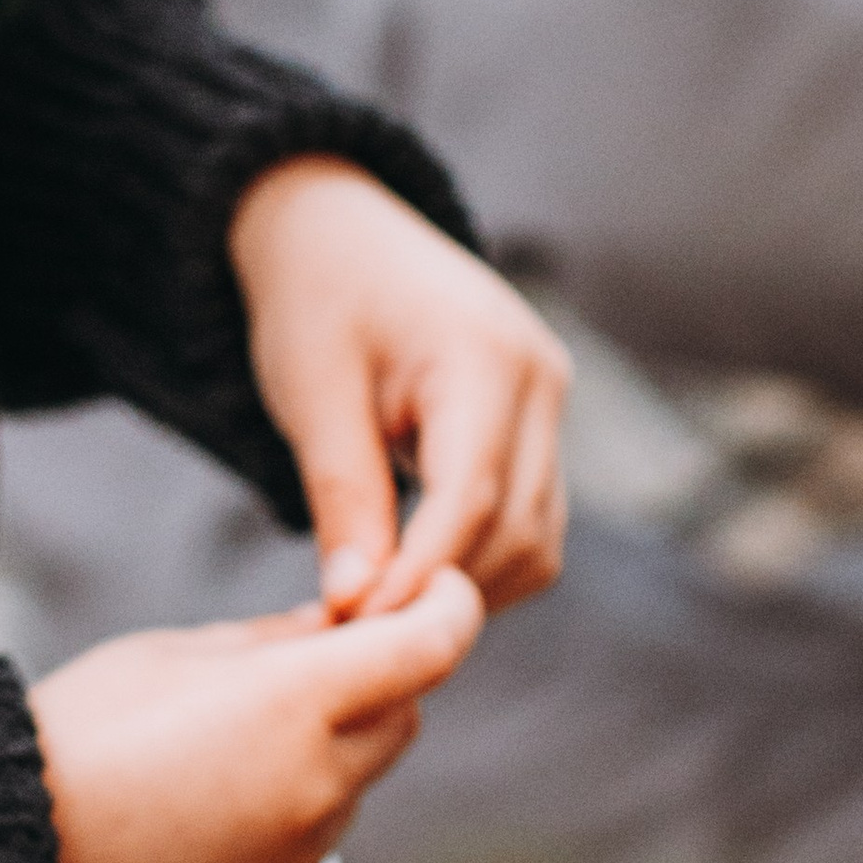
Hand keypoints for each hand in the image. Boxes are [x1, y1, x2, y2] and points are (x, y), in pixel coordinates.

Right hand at [29, 572, 483, 862]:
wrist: (16, 851)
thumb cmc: (81, 729)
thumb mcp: (176, 653)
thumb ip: (274, 640)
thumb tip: (340, 627)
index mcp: (294, 702)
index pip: (428, 647)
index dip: (448, 606)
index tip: (440, 585)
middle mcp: (317, 782)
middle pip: (404, 711)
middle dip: (383, 673)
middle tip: (325, 644)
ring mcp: (300, 848)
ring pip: (361, 775)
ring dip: (338, 739)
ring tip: (244, 722)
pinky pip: (317, 829)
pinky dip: (300, 795)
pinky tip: (220, 782)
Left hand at [230, 158, 570, 619]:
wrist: (334, 226)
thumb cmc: (315, 295)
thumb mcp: (312, 392)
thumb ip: (343, 498)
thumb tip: (356, 604)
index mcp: (484, 355)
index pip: (470, 499)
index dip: (417, 576)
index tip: (356, 628)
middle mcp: (541, 377)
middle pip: (517, 529)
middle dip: (443, 592)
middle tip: (360, 636)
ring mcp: (551, 398)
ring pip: (538, 536)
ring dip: (468, 584)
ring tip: (381, 608)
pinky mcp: (538, 419)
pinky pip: (531, 514)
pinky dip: (480, 555)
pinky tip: (412, 570)